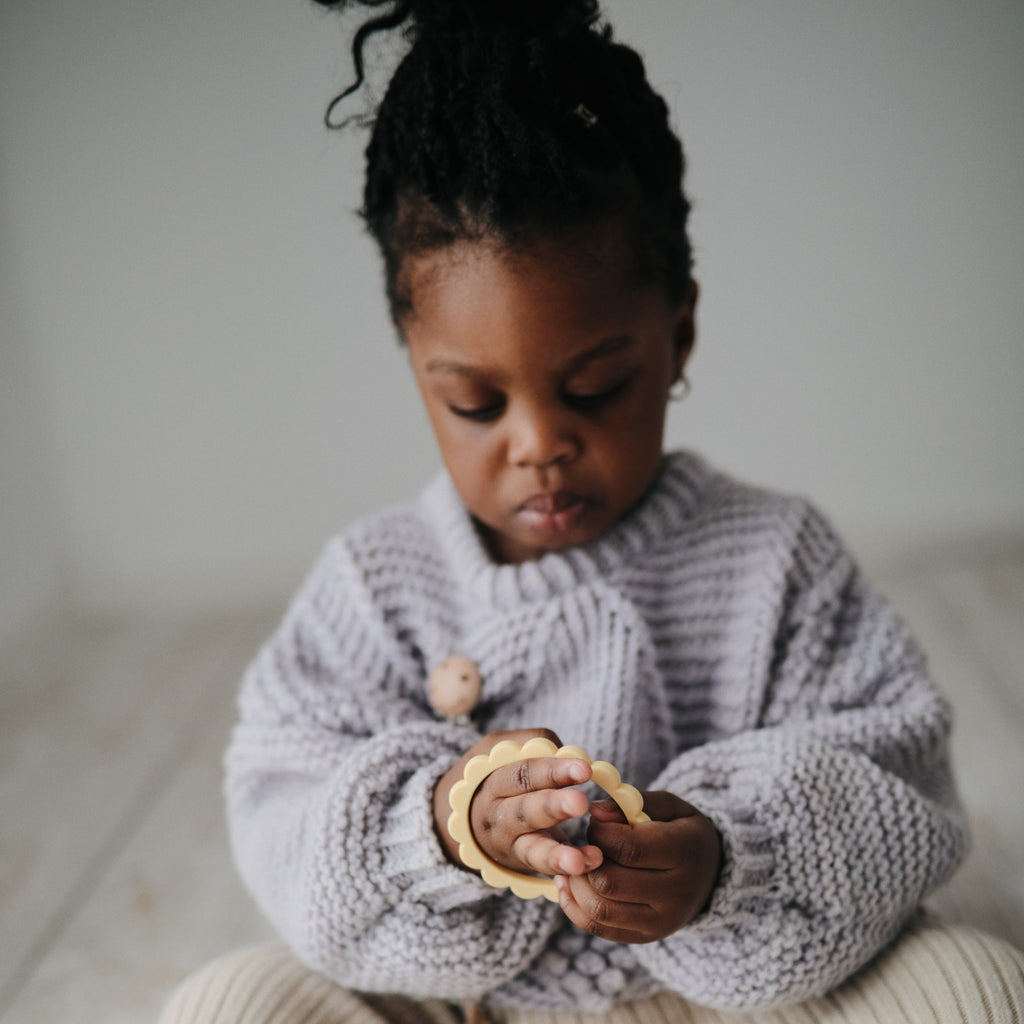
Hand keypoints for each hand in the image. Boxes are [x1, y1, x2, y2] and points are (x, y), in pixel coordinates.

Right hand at [433, 729, 602, 877]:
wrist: (463, 820)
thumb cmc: (491, 776)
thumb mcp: (498, 751)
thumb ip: (533, 744)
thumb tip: (567, 752)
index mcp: (493, 783)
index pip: (524, 774)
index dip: (554, 771)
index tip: (584, 769)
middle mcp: (497, 817)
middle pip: (525, 811)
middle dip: (553, 807)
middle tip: (581, 803)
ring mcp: (509, 844)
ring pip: (531, 850)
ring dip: (556, 855)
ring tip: (579, 859)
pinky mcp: (522, 864)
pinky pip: (543, 869)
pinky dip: (565, 870)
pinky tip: (587, 864)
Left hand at [555, 790, 721, 942]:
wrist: (709, 875)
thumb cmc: (681, 831)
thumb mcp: (668, 807)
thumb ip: (632, 803)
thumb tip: (595, 811)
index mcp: (684, 852)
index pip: (629, 849)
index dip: (601, 834)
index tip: (596, 823)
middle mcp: (676, 893)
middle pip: (610, 882)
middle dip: (586, 860)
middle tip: (586, 846)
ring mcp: (661, 922)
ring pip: (600, 910)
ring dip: (576, 885)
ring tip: (573, 864)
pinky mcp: (646, 937)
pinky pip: (599, 929)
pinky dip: (576, 907)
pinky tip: (570, 885)